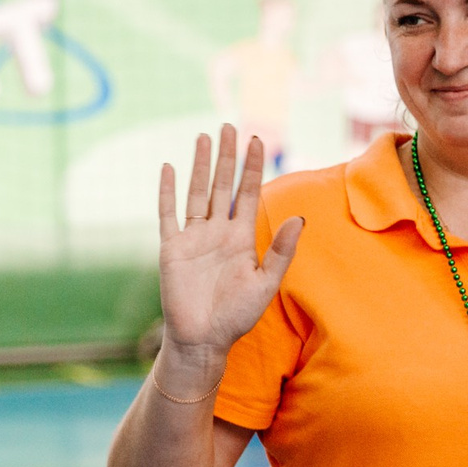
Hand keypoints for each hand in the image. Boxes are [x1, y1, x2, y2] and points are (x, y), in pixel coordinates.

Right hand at [157, 124, 303, 361]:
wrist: (204, 340)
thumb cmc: (237, 316)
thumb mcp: (266, 283)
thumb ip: (281, 251)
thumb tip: (299, 218)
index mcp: (241, 238)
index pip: (247, 193)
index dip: (252, 167)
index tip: (257, 140)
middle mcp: (217, 233)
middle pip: (222, 185)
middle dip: (227, 156)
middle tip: (230, 126)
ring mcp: (193, 238)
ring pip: (197, 192)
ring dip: (200, 165)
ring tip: (204, 137)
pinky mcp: (171, 249)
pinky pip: (168, 215)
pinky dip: (167, 192)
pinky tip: (169, 168)